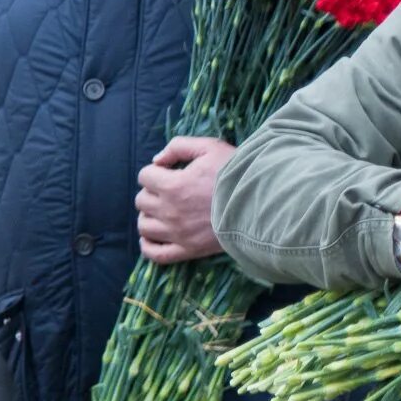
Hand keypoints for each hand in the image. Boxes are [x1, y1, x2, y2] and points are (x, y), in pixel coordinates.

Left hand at [136, 136, 234, 263]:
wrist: (260, 203)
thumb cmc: (236, 173)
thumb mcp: (210, 147)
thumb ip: (179, 146)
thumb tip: (157, 160)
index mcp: (173, 185)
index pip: (145, 176)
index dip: (155, 171)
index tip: (169, 172)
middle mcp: (169, 210)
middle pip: (141, 200)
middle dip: (152, 192)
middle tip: (169, 190)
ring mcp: (176, 233)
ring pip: (144, 226)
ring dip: (149, 216)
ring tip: (162, 211)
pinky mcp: (187, 250)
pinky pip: (156, 254)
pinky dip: (148, 246)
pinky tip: (153, 237)